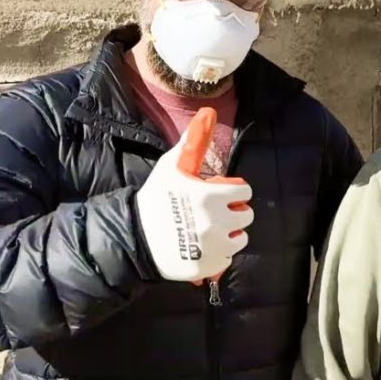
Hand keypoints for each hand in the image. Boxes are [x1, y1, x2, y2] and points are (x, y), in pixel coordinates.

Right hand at [135, 107, 253, 281]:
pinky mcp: (209, 268)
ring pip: (240, 238)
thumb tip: (208, 112)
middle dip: (233, 211)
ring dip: (229, 233)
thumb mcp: (173, 167)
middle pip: (246, 215)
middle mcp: (217, 223)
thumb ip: (194, 142)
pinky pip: (227, 259)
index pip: (245, 191)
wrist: (134, 238)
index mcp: (212, 197)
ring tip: (208, 229)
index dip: (232, 190)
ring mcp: (214, 248)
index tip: (218, 192)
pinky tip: (201, 247)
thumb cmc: (156, 198)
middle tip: (214, 211)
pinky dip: (218, 254)